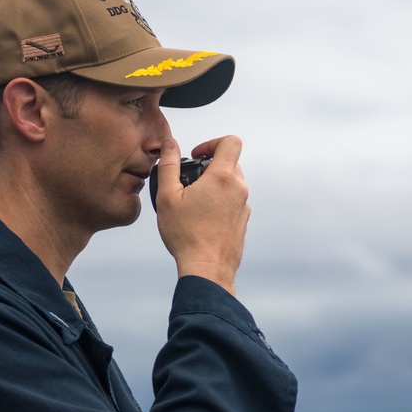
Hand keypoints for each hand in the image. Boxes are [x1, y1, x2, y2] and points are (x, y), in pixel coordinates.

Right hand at [154, 136, 249, 295]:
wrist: (206, 269)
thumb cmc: (186, 235)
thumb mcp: (167, 196)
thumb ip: (169, 165)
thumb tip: (170, 144)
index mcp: (222, 178)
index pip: (230, 142)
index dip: (212, 142)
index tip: (197, 156)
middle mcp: (238, 189)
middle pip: (231, 162)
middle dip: (210, 165)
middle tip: (190, 180)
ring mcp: (244, 206)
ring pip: (232, 183)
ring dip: (215, 185)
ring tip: (194, 202)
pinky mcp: (243, 221)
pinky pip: (233, 202)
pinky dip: (220, 202)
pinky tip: (202, 218)